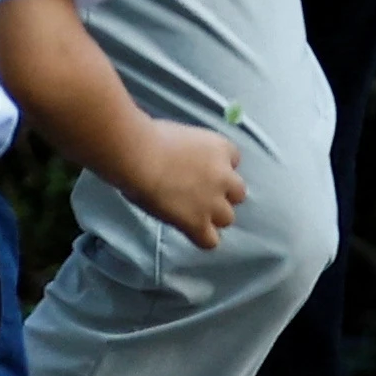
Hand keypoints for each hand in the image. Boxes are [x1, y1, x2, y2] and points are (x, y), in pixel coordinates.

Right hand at [114, 117, 247, 250]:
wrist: (137, 156)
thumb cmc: (148, 137)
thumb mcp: (178, 134)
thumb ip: (189, 150)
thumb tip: (178, 160)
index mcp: (219, 148)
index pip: (233, 159)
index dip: (216, 165)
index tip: (198, 167)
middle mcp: (224, 177)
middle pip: (237, 193)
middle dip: (221, 194)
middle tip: (197, 192)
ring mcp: (213, 202)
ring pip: (227, 218)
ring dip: (211, 216)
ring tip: (189, 213)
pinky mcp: (198, 223)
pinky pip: (210, 241)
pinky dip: (201, 237)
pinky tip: (186, 229)